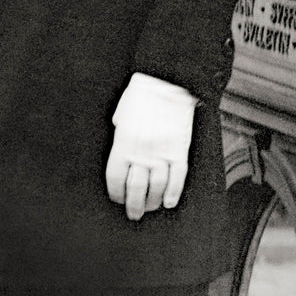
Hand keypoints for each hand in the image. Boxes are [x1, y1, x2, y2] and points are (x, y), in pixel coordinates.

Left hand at [105, 72, 195, 220]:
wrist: (168, 81)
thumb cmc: (141, 95)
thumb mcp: (121, 114)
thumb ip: (120, 135)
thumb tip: (121, 151)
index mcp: (124, 142)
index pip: (116, 178)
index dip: (115, 193)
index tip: (117, 199)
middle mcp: (142, 151)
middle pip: (136, 188)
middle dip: (133, 205)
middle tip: (132, 214)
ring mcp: (162, 152)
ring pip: (157, 187)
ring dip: (152, 202)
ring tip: (149, 208)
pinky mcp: (179, 150)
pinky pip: (178, 178)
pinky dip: (173, 193)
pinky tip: (168, 202)